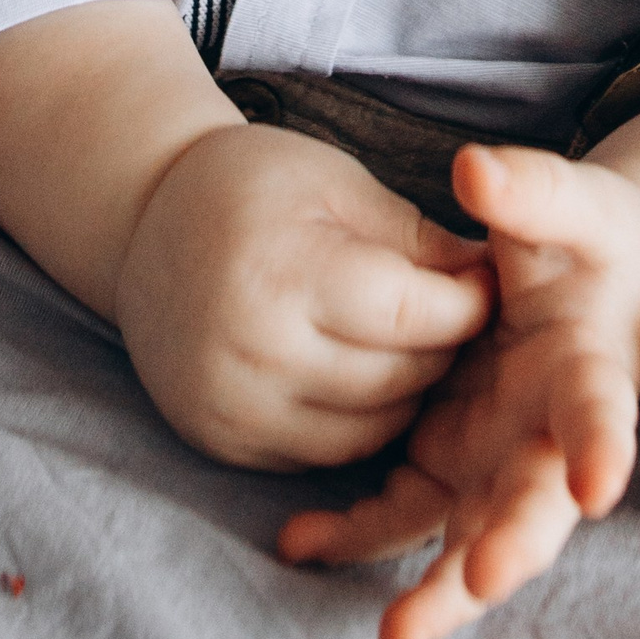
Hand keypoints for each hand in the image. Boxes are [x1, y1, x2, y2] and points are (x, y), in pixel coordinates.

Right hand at [113, 123, 494, 472]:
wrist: (143, 225)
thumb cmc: (252, 188)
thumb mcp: (338, 183)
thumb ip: (418, 239)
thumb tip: (496, 281)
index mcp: (285, 272)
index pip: (414, 314)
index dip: (467, 303)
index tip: (486, 284)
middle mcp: (253, 352)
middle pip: (400, 378)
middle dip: (444, 349)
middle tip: (457, 318)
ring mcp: (232, 405)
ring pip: (371, 431)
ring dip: (409, 394)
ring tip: (415, 346)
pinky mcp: (221, 441)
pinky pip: (324, 454)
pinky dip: (360, 423)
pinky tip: (366, 377)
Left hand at [280, 144, 639, 638]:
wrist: (589, 285)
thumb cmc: (588, 242)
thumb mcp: (569, 206)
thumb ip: (528, 193)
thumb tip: (476, 170)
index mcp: (589, 369)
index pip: (600, 411)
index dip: (602, 446)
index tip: (599, 485)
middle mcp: (551, 437)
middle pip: (538, 506)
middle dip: (509, 551)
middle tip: (473, 584)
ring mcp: (498, 462)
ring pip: (472, 538)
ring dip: (438, 591)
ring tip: (395, 638)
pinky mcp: (449, 466)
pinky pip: (402, 511)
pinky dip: (358, 532)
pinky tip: (303, 542)